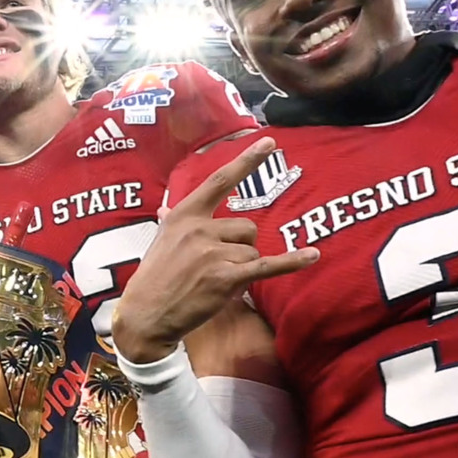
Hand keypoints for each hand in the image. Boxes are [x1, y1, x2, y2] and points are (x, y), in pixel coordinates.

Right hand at [112, 137, 319, 363]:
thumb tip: (167, 208)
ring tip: (216, 283)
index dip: (247, 160)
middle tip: (217, 268)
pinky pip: (266, 266)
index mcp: (183, 216)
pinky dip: (291, 261)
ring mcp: (212, 253)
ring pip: (252, 252)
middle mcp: (198, 229)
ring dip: (243, 269)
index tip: (269, 141)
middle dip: (241, 248)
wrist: (144, 316)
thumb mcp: (160, 242)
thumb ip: (173, 222)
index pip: (219, 181)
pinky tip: (312, 255)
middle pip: (247, 227)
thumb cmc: (153, 280)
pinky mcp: (225, 277)